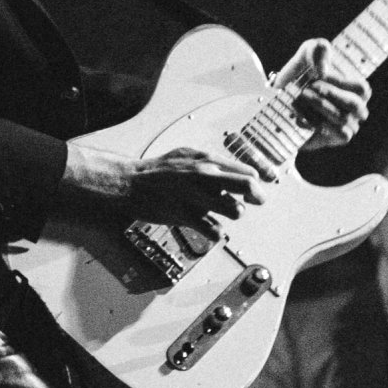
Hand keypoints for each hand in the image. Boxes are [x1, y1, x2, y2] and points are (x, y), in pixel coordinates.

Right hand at [61, 144, 265, 231]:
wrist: (130, 183)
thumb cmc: (159, 170)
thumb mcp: (187, 155)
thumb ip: (213, 162)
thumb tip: (238, 169)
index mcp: (207, 160)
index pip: (247, 171)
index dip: (256, 182)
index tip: (257, 189)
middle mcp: (205, 176)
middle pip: (248, 187)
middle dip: (257, 197)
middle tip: (256, 201)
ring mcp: (197, 197)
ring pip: (235, 210)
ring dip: (233, 213)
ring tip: (223, 212)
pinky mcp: (186, 216)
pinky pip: (215, 231)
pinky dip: (216, 232)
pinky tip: (210, 227)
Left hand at [273, 38, 370, 150]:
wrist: (284, 94)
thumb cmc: (304, 70)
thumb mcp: (310, 51)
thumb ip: (318, 50)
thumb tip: (322, 71)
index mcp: (357, 89)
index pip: (361, 88)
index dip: (339, 82)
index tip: (317, 75)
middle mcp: (357, 109)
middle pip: (354, 105)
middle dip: (329, 96)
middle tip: (305, 90)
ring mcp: (348, 125)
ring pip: (342, 121)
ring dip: (318, 109)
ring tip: (298, 100)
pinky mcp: (334, 139)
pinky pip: (333, 135)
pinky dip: (315, 125)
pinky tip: (299, 118)